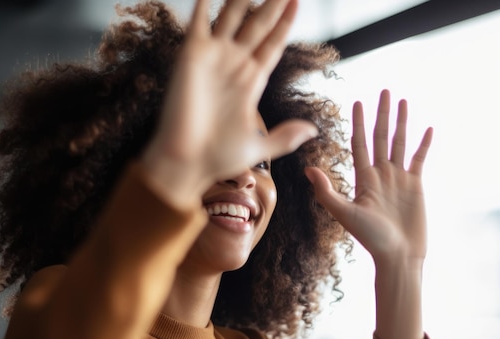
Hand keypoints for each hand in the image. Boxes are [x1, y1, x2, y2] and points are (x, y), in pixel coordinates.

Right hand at [142, 0, 316, 209]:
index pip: (273, 42)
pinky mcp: (192, 54)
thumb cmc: (218, 157)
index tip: (297, 1)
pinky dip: (206, 2)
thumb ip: (286, 136)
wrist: (186, 160)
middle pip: (258, 23)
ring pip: (232, 15)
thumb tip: (313, 130)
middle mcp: (234, 64)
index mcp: (252, 81)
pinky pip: (200, 20)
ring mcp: (213, 56)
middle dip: (272, 2)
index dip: (285, 22)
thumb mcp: (259, 147)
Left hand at [305, 89, 432, 265]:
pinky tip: (428, 129)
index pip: (360, 143)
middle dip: (382, 113)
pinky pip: (420, 159)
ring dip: (402, 122)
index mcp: (363, 177)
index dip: (359, 123)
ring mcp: (399, 178)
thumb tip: (308, 169)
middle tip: (384, 90)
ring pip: (400, 143)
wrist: (397, 255)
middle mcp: (380, 174)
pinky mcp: (416, 186)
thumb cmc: (370, 238)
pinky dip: (424, 144)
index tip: (358, 103)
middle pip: (381, 136)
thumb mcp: (345, 213)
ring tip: (403, 101)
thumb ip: (327, 192)